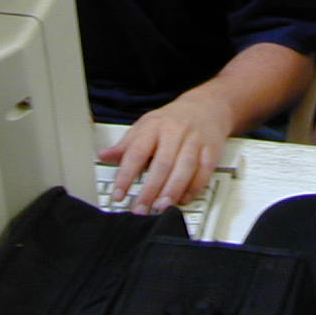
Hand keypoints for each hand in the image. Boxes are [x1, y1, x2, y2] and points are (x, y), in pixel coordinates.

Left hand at [96, 90, 231, 214]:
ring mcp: (195, 141)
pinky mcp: (211, 150)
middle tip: (140, 209)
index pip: (137, 152)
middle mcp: (175, 132)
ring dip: (173, 190)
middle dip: (151, 190)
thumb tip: (104, 156)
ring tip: (161, 207)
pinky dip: (194, 188)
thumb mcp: (146, 125)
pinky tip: (183, 199)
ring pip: (185, 167)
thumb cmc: (172, 119)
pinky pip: (204, 171)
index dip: (126, 175)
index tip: (118, 195)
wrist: (207, 105)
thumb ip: (126, 144)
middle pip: (162, 163)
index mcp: (154, 126)